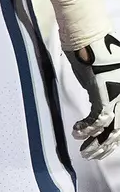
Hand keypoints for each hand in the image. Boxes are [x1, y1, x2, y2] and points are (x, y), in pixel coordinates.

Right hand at [66, 35, 119, 158]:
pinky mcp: (104, 94)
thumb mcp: (108, 70)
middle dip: (106, 146)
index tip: (105, 148)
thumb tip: (101, 99)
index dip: (114, 139)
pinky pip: (97, 119)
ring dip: (96, 143)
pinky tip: (76, 132)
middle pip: (119, 130)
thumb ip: (107, 87)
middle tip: (93, 156)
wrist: (89, 35)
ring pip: (110, 129)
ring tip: (85, 152)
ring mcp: (117, 95)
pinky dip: (86, 128)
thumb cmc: (96, 46)